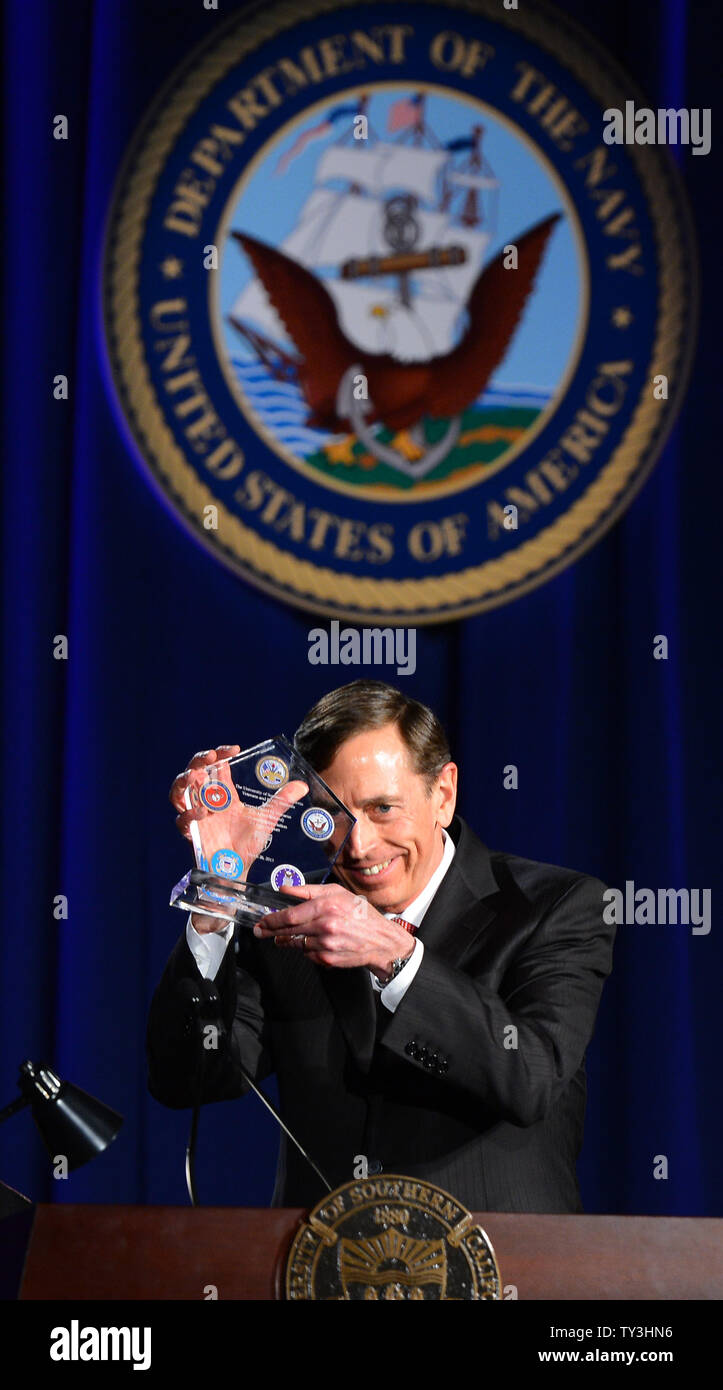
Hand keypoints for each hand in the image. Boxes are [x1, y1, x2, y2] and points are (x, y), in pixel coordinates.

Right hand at [170, 744, 307, 933]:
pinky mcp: (192, 833)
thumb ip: (281, 801)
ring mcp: (197, 815)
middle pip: (193, 772)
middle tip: (209, 757)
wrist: (238, 870)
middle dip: (197, 761)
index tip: (234, 749)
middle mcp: (208, 801)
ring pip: (179, 791)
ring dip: (185, 782)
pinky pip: (181, 820)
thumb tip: (303, 785)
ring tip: (196, 778)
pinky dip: (188, 814)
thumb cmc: (248, 843)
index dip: (220, 753)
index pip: (217, 765)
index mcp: (225, 793)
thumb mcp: (266, 819)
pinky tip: (202, 813)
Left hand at [252, 882, 415, 974]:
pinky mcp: (328, 960)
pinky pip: (308, 955)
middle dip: (271, 931)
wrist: (381, 941)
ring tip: (285, 937)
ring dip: (288, 940)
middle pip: (288, 931)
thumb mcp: (337, 893)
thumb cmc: (360, 913)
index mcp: (327, 907)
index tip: (262, 921)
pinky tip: (313, 943)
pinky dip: (306, 949)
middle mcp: (326, 926)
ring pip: (296, 944)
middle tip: (261, 931)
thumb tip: (284, 888)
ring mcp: (326, 945)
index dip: (272, 920)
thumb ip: (308, 890)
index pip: (290, 915)